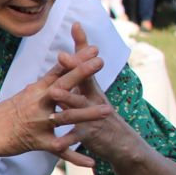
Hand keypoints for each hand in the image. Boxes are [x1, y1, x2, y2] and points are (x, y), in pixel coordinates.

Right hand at [0, 32, 112, 164]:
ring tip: (107, 111)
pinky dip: (75, 157)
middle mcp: (37, 103)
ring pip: (65, 116)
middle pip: (62, 85)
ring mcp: (37, 122)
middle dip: (82, 73)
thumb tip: (56, 76)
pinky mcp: (35, 141)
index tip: (94, 50)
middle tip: (100, 62)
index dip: (76, 60)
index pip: (58, 71)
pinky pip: (59, 150)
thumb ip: (41, 87)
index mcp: (35, 91)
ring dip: (87, 114)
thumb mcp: (22, 96)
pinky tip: (92, 162)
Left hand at [51, 25, 140, 167]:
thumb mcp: (91, 91)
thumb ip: (80, 69)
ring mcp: (92, 116)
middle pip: (84, 81)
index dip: (79, 50)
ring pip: (79, 108)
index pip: (85, 64)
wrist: (120, 141)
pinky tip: (57, 143)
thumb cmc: (99, 111)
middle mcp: (93, 98)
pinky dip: (67, 140)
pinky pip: (77, 137)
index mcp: (90, 87)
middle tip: (61, 56)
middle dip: (74, 68)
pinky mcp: (90, 134)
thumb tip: (74, 38)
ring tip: (54, 97)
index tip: (73, 31)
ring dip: (67, 103)